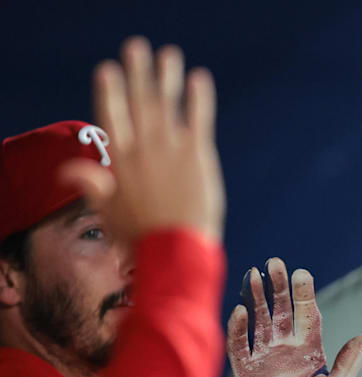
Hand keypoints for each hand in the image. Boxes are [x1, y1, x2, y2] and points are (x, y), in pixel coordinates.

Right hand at [60, 37, 224, 242]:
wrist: (174, 251)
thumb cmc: (139, 235)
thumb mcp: (106, 211)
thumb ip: (89, 185)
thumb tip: (66, 170)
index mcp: (120, 161)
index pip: (112, 118)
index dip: (110, 93)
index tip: (107, 69)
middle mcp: (144, 149)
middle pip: (140, 103)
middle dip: (138, 73)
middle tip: (136, 46)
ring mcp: (171, 150)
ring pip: (168, 105)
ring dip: (167, 77)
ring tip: (168, 54)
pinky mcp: (198, 156)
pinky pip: (199, 120)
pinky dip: (200, 99)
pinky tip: (200, 78)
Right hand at [228, 257, 361, 376]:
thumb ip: (347, 364)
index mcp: (310, 351)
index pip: (308, 315)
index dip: (304, 294)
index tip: (302, 273)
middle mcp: (286, 350)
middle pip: (280, 310)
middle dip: (278, 287)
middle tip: (275, 262)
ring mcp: (265, 359)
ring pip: (258, 322)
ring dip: (255, 299)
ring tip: (253, 275)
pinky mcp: (246, 374)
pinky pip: (239, 347)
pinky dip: (238, 329)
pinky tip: (238, 311)